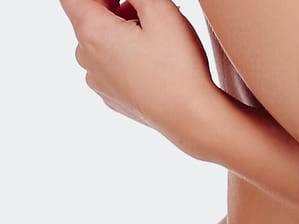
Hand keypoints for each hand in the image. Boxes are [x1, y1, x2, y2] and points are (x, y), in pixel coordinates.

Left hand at [60, 0, 220, 154]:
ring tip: (155, 37)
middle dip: (115, 6)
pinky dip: (127, 55)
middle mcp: (87, 59)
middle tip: (149, 9)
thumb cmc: (177, 67)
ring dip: (123, 31)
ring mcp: (99, 82)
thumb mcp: (159, 9)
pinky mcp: (113, 97)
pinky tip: (153, 61)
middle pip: (90, 17)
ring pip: (102, 42)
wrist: (191, 119)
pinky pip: (112, 66)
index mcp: (92, 33)